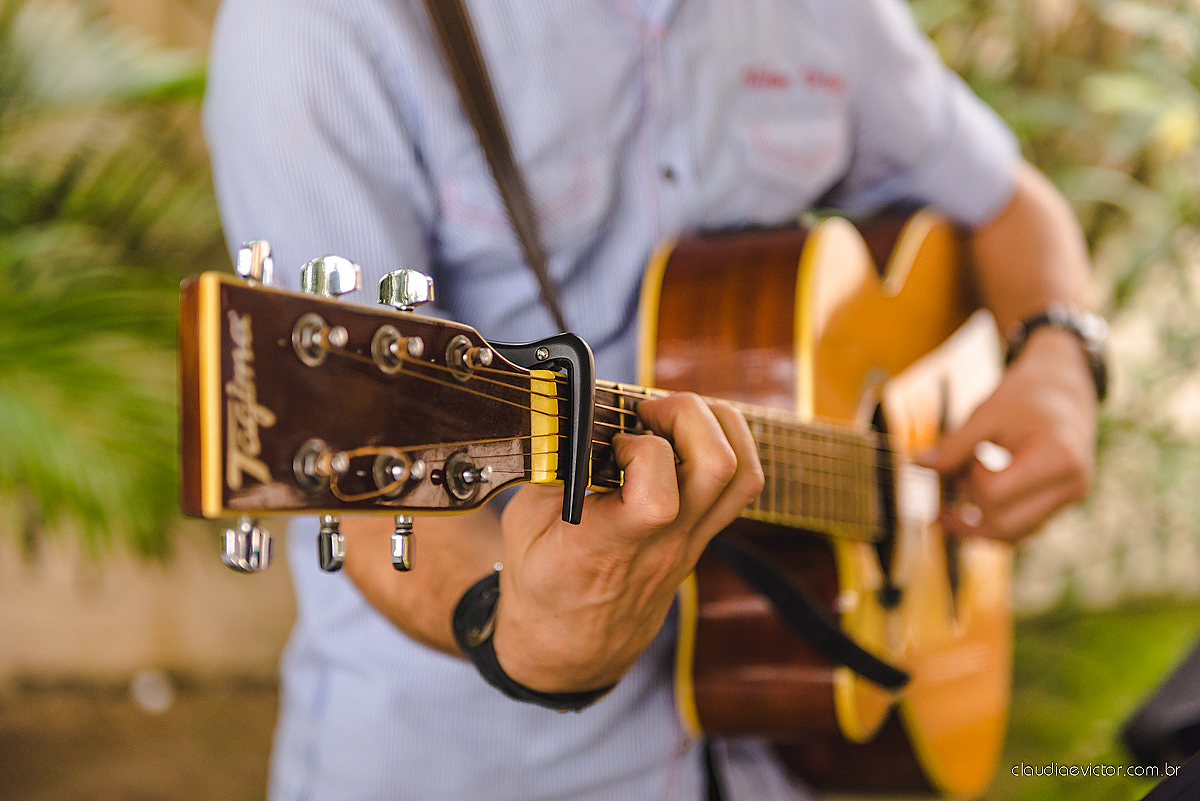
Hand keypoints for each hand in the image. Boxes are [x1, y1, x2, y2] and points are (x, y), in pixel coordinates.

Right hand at [491, 393, 763, 693]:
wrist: (572, 651)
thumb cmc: (543, 584)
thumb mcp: (523, 525)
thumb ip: (550, 467)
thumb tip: (573, 413)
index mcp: (609, 545)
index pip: (657, 497)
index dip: (641, 450)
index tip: (613, 442)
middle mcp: (663, 543)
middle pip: (719, 467)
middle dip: (690, 414)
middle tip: (651, 411)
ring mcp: (690, 543)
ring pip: (744, 475)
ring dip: (719, 426)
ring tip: (675, 418)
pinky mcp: (702, 539)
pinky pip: (740, 489)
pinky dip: (728, 448)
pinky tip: (687, 439)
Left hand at [919, 327, 1097, 541]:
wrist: (1066, 383)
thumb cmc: (1027, 393)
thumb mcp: (986, 413)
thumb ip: (954, 445)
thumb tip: (918, 467)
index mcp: (1055, 459)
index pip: (994, 494)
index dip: (969, 479)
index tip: (967, 456)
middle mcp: (1070, 485)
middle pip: (1003, 525)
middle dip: (968, 511)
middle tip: (947, 488)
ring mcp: (1070, 497)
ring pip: (1013, 535)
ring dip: (977, 524)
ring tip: (950, 503)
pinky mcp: (1062, 502)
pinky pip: (1023, 527)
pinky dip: (994, 520)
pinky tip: (970, 504)